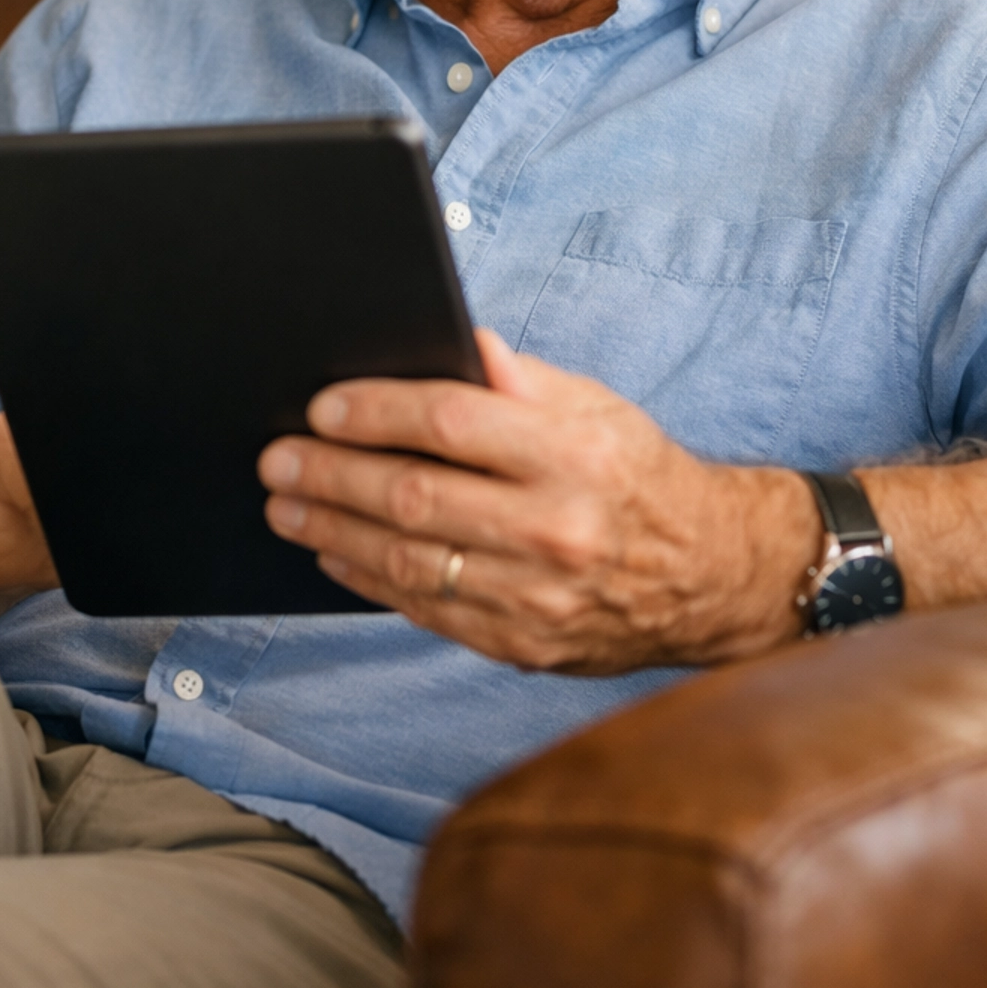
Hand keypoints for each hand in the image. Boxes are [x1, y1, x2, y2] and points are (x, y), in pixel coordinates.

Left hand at [258, 331, 819, 673]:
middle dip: (332, 473)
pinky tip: (333, 552)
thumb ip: (525, 381)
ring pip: (407, 561)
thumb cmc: (640, 477)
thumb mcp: (600, 409)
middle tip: (278, 456)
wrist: (708, 577)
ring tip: (286, 503)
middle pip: (414, 497)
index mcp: (574, 456)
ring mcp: (537, 597)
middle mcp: (555, 529)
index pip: (453, 424)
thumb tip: (462, 342)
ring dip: (331, 529)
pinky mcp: (523, 645)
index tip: (323, 405)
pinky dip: (368, 580)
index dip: (378, 411)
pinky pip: (426, 610)